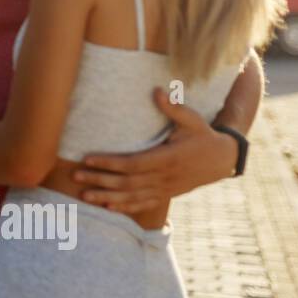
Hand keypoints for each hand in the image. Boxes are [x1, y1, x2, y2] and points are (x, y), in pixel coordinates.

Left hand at [73, 87, 238, 213]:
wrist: (222, 159)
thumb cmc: (202, 135)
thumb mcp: (192, 119)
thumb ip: (173, 107)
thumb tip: (157, 90)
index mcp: (168, 158)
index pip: (133, 163)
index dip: (109, 163)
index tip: (88, 159)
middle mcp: (165, 177)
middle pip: (127, 182)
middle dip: (100, 180)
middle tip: (76, 176)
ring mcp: (165, 188)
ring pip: (132, 196)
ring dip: (107, 196)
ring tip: (84, 196)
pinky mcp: (166, 194)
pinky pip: (143, 204)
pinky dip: (125, 207)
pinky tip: (107, 207)